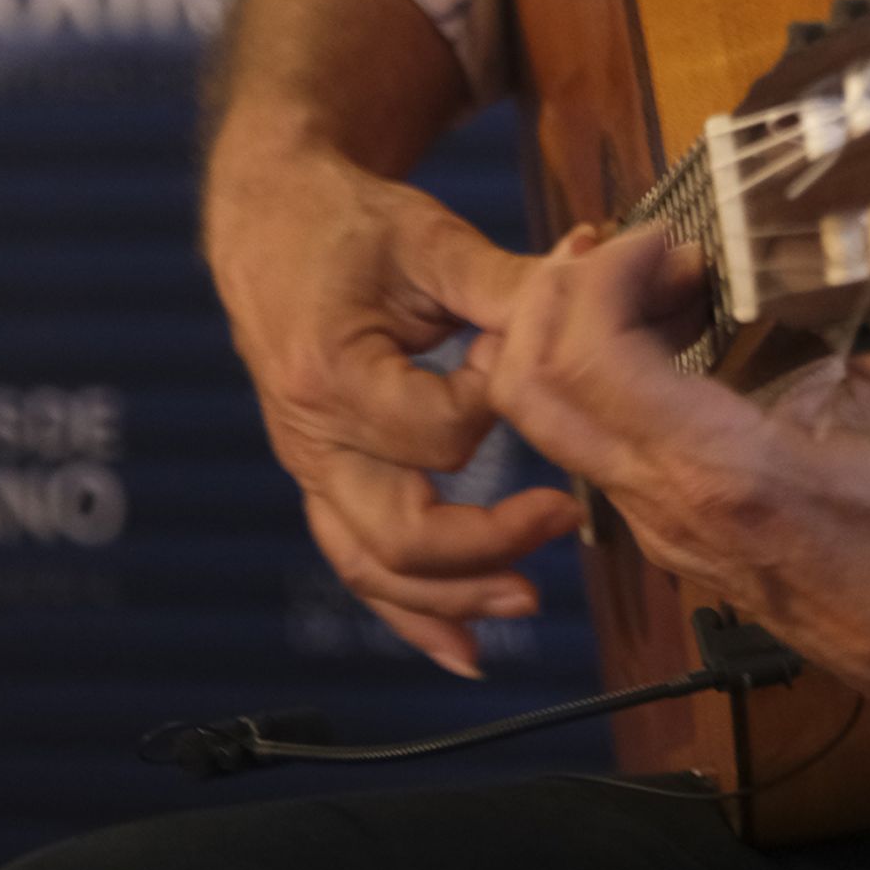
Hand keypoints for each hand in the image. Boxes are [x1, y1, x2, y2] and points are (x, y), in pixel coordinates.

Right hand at [203, 137, 577, 675]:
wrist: (269, 220)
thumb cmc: (350, 224)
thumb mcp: (429, 239)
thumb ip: (509, 281)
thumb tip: (599, 282)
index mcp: (333, 374)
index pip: (442, 432)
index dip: (504, 404)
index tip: (531, 357)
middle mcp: (310, 437)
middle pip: (400, 533)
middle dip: (487, 543)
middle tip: (564, 517)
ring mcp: (308, 467)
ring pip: (373, 566)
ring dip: (453, 597)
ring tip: (527, 604)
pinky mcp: (319, 477)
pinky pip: (356, 561)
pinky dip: (409, 613)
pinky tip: (463, 649)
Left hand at [480, 224, 869, 726]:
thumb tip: (842, 232)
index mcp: (725, 471)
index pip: (587, 359)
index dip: (603, 272)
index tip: (667, 237)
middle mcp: (668, 507)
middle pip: (530, 391)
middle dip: (559, 295)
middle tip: (637, 251)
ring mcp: (661, 531)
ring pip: (552, 421)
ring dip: (582, 331)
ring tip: (666, 283)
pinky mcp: (671, 538)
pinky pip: (595, 444)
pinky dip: (607, 374)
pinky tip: (683, 336)